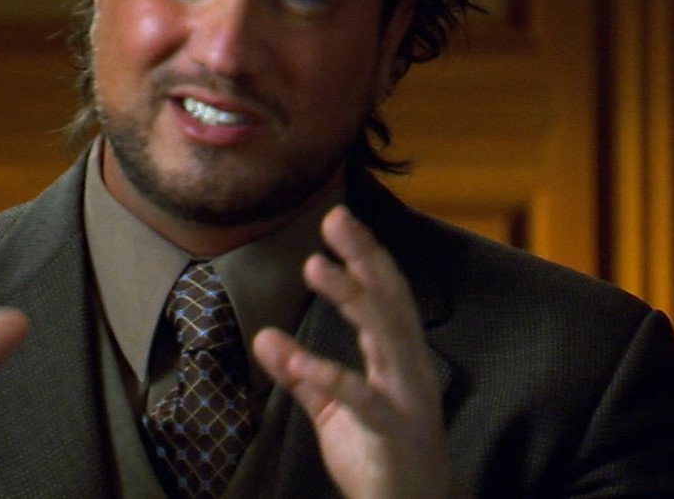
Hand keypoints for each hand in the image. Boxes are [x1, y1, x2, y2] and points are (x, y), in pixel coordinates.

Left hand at [252, 205, 452, 497]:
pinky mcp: (393, 433)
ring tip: (313, 265)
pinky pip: (361, 399)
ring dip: (351, 296)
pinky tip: (291, 357)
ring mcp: (407, 400)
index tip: (339, 220)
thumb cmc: (379, 456)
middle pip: (392, 301)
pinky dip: (326, 374)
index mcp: (399, 360)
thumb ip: (302, 376)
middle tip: (336, 217)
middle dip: (365, 257)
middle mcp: (410, 370)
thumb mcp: (334, 410)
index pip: (386, 297)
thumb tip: (263, 337)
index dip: (365, 257)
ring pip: (385, 335)